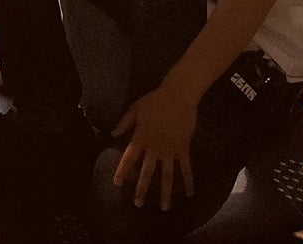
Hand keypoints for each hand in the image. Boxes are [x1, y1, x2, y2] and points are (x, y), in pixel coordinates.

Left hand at [110, 80, 198, 209]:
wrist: (178, 95)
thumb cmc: (155, 100)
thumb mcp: (135, 109)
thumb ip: (124, 122)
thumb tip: (112, 133)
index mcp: (141, 138)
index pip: (129, 158)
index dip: (122, 171)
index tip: (117, 183)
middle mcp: (154, 148)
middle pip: (147, 172)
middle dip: (142, 189)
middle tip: (138, 204)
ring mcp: (170, 150)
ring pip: (167, 176)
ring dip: (165, 192)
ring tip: (164, 207)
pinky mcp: (183, 148)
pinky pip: (186, 168)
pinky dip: (188, 181)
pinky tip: (190, 194)